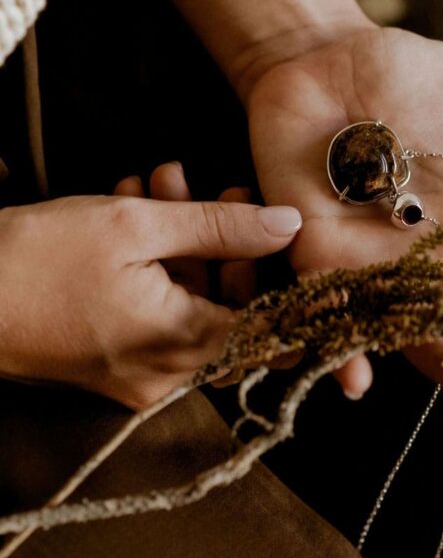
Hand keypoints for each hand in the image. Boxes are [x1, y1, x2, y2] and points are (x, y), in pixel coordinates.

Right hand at [0, 182, 301, 408]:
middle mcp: (168, 373)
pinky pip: (158, 314)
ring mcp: (140, 373)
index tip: (284, 240)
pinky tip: (136, 212)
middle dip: (221, 239)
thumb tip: (289, 225)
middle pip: (228, 307)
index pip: (271, 328)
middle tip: (209, 187)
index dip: (285, 280)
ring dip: (184, 241)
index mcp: (183, 345)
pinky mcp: (116, 363)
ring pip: (190, 302)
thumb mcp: (137, 226)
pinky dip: (157, 267)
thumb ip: (223, 227)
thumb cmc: (37, 260)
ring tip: (159, 184)